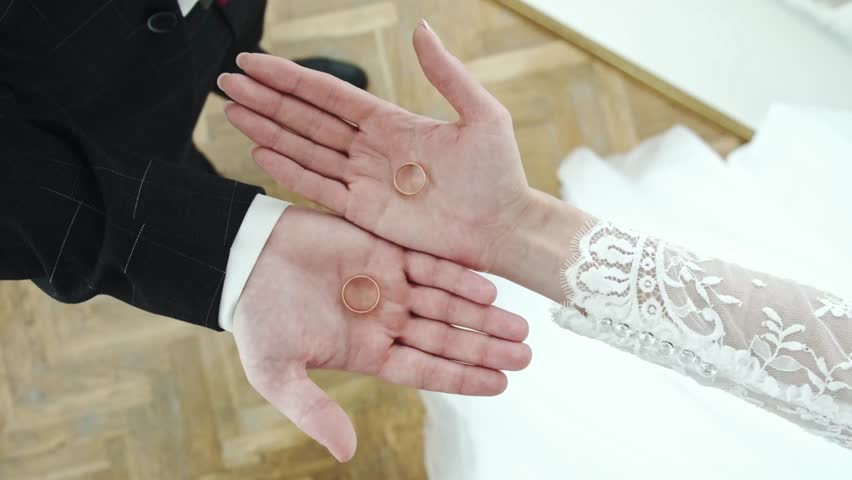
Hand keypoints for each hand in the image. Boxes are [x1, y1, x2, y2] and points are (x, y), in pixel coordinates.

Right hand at [218, 21, 530, 272]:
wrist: (504, 227)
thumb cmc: (499, 173)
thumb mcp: (481, 114)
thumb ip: (446, 74)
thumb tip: (420, 28)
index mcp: (392, 122)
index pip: (330, 94)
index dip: (292, 78)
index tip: (256, 62)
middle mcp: (371, 149)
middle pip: (307, 118)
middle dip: (267, 99)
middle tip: (226, 81)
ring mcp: (364, 180)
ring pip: (305, 149)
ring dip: (268, 130)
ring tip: (233, 111)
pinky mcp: (364, 212)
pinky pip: (318, 188)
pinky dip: (288, 171)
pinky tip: (260, 153)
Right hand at [232, 206, 530, 461]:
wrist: (242, 259)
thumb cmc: (256, 320)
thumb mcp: (277, 373)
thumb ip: (313, 410)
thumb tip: (347, 453)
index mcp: (366, 353)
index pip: (425, 370)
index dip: (462, 378)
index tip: (501, 385)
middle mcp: (385, 322)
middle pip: (446, 338)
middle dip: (485, 347)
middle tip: (526, 354)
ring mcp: (388, 286)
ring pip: (446, 303)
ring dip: (482, 314)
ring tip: (519, 325)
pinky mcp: (383, 250)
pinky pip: (428, 266)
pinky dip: (456, 277)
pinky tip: (487, 288)